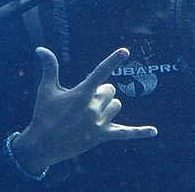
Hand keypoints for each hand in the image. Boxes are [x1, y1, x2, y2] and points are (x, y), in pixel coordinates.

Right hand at [11, 46, 157, 172]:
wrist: (43, 145)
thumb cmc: (43, 114)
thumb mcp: (46, 90)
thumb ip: (49, 67)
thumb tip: (40, 48)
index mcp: (81, 93)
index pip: (100, 72)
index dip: (113, 60)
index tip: (125, 51)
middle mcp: (93, 107)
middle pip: (111, 90)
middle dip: (101, 92)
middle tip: (84, 101)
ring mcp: (99, 123)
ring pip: (116, 106)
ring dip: (108, 106)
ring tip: (90, 113)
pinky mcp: (102, 136)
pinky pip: (126, 133)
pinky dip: (140, 132)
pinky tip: (154, 132)